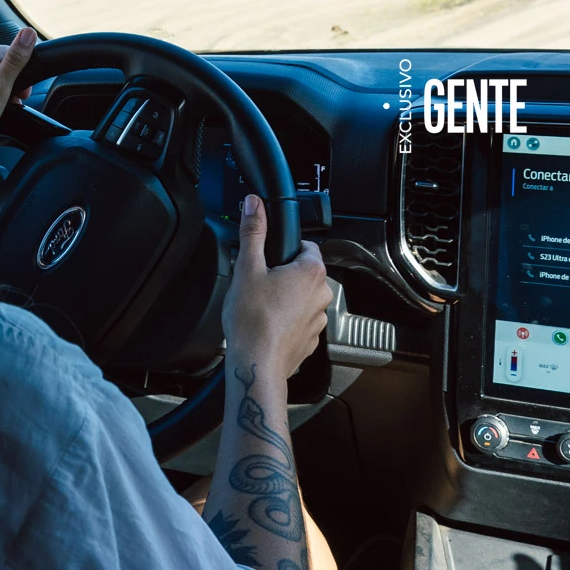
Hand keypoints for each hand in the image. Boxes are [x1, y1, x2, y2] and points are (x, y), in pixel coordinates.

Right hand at [222, 196, 330, 379]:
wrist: (256, 364)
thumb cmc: (253, 320)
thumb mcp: (247, 268)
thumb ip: (253, 232)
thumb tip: (255, 205)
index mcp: (311, 271)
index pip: (306, 246)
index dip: (284, 248)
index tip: (268, 257)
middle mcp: (322, 294)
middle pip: (303, 272)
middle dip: (283, 274)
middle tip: (258, 282)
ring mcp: (318, 320)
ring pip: (301, 298)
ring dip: (285, 298)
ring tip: (259, 306)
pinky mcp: (310, 340)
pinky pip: (299, 321)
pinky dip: (285, 321)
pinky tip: (265, 324)